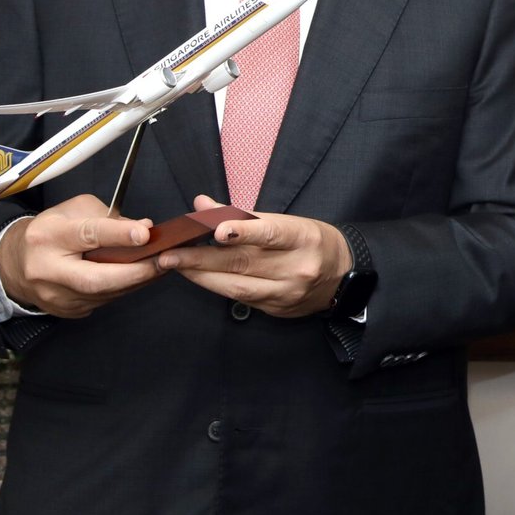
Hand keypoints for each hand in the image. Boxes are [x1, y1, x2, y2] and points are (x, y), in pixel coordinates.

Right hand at [0, 194, 161, 317]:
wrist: (15, 263)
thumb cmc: (51, 230)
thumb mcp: (74, 210)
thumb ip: (108, 218)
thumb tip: (144, 229)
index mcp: (47, 236)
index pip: (86, 235)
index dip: (118, 235)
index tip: (145, 234)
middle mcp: (48, 271)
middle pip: (96, 279)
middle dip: (135, 272)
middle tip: (164, 260)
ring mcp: (56, 297)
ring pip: (105, 293)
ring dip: (136, 281)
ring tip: (161, 266)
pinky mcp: (67, 311)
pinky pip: (103, 301)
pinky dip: (125, 288)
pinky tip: (140, 277)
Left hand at [156, 195, 351, 317]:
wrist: (344, 277)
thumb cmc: (312, 242)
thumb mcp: (287, 221)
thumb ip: (242, 215)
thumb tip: (202, 204)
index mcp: (303, 238)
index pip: (271, 234)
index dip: (243, 232)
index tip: (216, 231)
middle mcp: (296, 268)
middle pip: (244, 264)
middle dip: (201, 259)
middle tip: (170, 254)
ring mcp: (286, 293)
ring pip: (237, 287)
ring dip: (202, 277)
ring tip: (175, 267)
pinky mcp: (277, 310)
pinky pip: (242, 299)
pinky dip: (217, 287)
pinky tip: (200, 278)